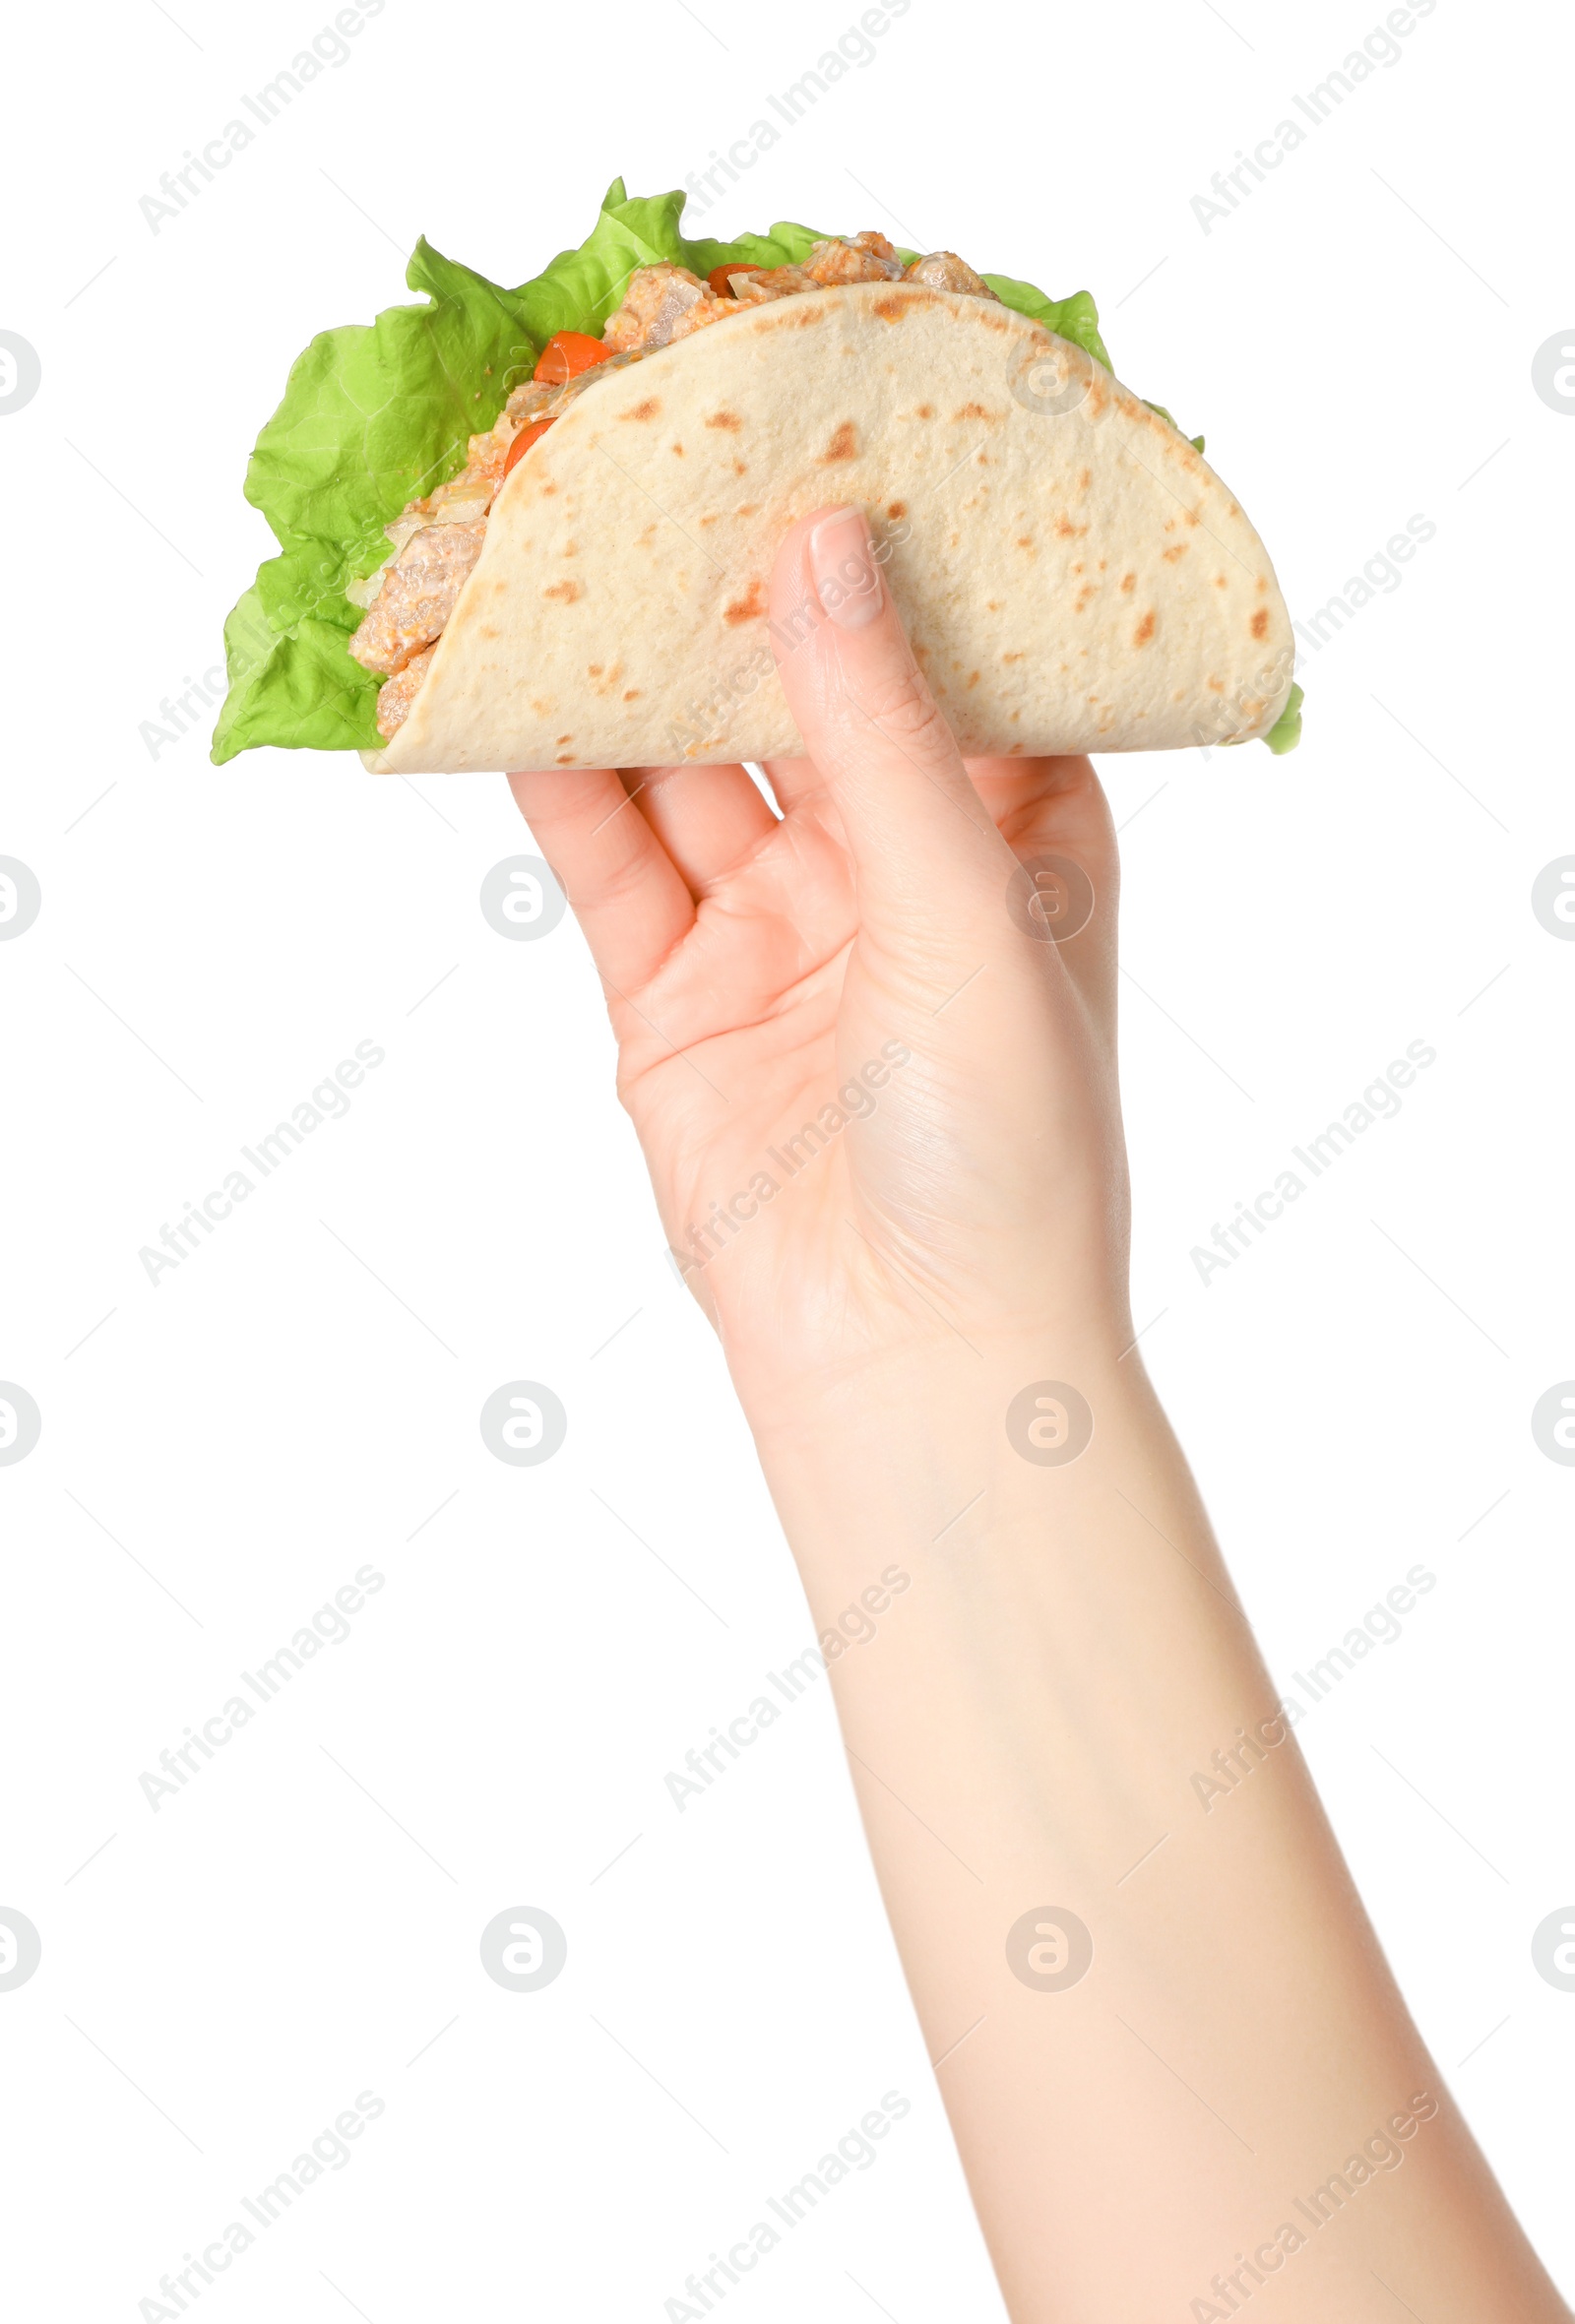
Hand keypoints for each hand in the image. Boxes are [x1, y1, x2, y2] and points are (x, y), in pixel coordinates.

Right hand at [508, 505, 1130, 1421]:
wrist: (910, 1360)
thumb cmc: (1005, 1150)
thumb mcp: (967, 912)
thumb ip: (884, 734)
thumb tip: (823, 543)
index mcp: (1016, 830)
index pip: (953, 648)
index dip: (891, 539)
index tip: (826, 413)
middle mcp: (896, 863)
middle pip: (800, 689)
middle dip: (729, 587)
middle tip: (656, 453)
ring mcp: (778, 925)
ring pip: (686, 763)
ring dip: (623, 669)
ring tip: (550, 541)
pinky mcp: (674, 994)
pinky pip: (605, 859)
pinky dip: (552, 782)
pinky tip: (500, 694)